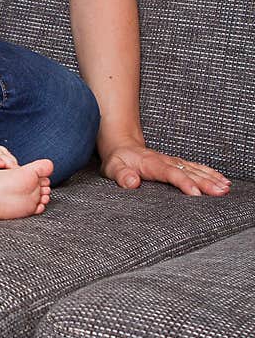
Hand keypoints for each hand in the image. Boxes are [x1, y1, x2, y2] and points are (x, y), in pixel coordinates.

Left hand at [100, 142, 230, 195]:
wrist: (121, 145)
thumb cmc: (117, 160)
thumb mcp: (113, 167)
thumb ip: (121, 175)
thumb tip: (131, 182)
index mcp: (151, 164)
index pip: (169, 173)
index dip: (183, 182)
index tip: (195, 193)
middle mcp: (165, 161)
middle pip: (188, 171)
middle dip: (205, 182)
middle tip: (220, 192)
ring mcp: (172, 161)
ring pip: (195, 169)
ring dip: (211, 178)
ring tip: (225, 187)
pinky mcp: (176, 163)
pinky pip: (195, 167)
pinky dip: (209, 173)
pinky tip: (221, 180)